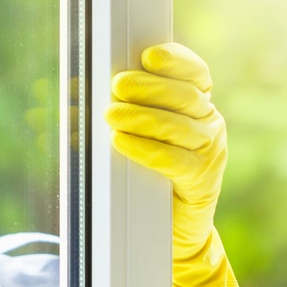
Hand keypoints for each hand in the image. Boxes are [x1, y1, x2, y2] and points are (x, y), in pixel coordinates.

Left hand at [104, 42, 244, 286]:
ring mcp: (210, 153)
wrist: (171, 232)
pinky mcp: (201, 182)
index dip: (177, 61)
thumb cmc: (148, 176)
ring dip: (143, 117)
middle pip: (186, 97)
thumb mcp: (139, 137)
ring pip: (181, 126)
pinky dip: (147, 149)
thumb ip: (122, 111)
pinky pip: (176, 161)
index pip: (196, 74)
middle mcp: (209, 125)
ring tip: (111, 114)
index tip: (149, 54)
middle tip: (117, 85)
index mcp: (198, 106)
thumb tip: (76, 92)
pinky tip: (121, 142)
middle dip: (149, 88)